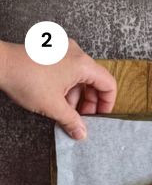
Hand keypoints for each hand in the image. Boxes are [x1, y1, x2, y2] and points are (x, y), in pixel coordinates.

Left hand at [0, 39, 116, 138]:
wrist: (0, 64)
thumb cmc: (26, 79)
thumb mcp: (53, 107)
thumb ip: (72, 121)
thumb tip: (81, 133)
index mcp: (82, 64)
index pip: (108, 84)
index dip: (107, 103)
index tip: (100, 116)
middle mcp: (76, 54)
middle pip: (95, 81)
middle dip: (90, 102)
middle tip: (82, 118)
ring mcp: (63, 51)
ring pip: (80, 78)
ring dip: (77, 97)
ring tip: (66, 113)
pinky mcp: (53, 53)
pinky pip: (68, 72)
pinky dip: (67, 88)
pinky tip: (57, 101)